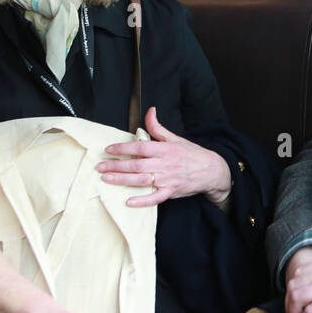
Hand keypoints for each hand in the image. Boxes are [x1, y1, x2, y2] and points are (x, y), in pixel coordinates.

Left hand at [96, 106, 232, 207]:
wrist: (212, 170)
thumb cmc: (192, 154)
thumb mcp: (176, 138)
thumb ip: (158, 127)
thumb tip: (149, 111)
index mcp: (165, 149)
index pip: (141, 147)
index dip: (123, 148)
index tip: (109, 149)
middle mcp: (165, 164)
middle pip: (136, 165)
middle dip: (116, 165)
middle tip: (100, 166)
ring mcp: (167, 179)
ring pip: (141, 180)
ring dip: (122, 180)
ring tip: (106, 179)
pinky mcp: (171, 192)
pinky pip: (155, 198)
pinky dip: (142, 201)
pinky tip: (128, 201)